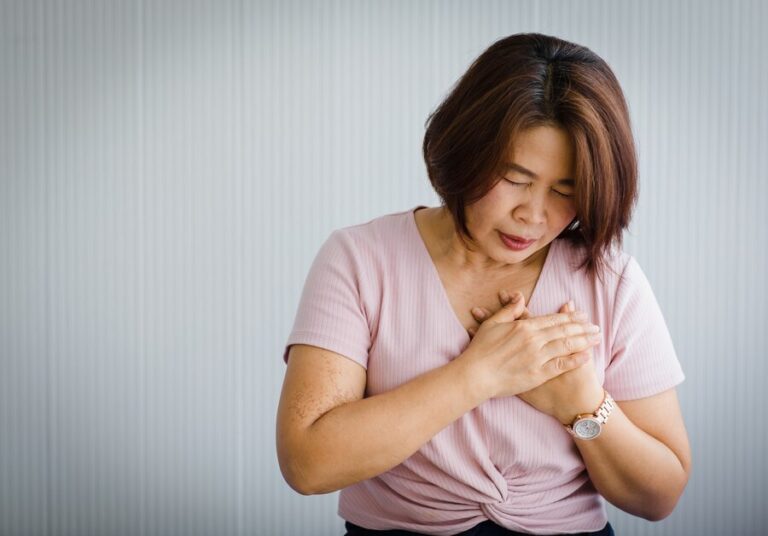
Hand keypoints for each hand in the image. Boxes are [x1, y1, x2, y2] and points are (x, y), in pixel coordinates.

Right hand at [468, 292, 603, 422]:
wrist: (475, 375)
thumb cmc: (480, 350)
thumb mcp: (492, 324)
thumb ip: (509, 310)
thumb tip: (520, 297)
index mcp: (524, 327)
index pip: (554, 319)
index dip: (571, 317)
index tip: (583, 315)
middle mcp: (534, 340)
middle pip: (564, 331)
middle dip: (583, 328)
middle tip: (596, 326)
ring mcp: (537, 357)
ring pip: (567, 346)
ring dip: (584, 341)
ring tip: (597, 338)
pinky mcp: (538, 374)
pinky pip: (561, 366)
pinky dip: (575, 360)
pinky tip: (587, 356)